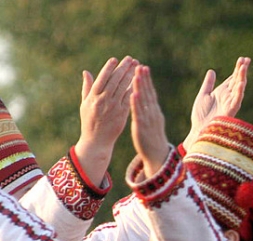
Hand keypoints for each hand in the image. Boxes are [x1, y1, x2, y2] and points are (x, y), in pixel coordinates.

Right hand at [73, 56, 137, 183]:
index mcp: (93, 97)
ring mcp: (113, 107)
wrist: (96, 140)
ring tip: (137, 66)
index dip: (109, 68)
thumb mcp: (84, 104)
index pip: (102, 79)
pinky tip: (140, 81)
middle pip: (115, 81)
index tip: (115, 59)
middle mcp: (103, 101)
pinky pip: (129, 99)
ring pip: (124, 88)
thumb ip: (87, 87)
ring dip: (131, 76)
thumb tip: (86, 72)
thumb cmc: (89, 121)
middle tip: (131, 59)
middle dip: (123, 68)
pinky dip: (134, 89)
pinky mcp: (122, 114)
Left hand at [130, 65, 168, 176]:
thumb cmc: (152, 140)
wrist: (158, 156)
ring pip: (145, 101)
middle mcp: (153, 113)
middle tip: (140, 65)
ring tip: (136, 75)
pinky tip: (133, 94)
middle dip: (145, 79)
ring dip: (140, 87)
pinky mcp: (143, 127)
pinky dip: (136, 104)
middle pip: (149, 93)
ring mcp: (149, 120)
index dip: (147, 80)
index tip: (143, 67)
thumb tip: (144, 101)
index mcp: (154, 112)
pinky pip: (139, 113)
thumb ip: (148, 111)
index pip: (151, 93)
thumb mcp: (151, 123)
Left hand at [183, 57, 249, 148]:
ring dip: (242, 78)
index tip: (243, 59)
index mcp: (222, 92)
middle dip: (242, 70)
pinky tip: (241, 83)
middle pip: (237, 80)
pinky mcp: (230, 110)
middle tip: (246, 59)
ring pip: (238, 88)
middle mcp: (228, 96)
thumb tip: (212, 71)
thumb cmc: (201, 116)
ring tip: (244, 67)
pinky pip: (237, 100)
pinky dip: (240, 91)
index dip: (238, 69)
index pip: (233, 78)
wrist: (199, 130)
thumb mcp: (203, 95)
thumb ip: (208, 84)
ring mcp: (230, 103)